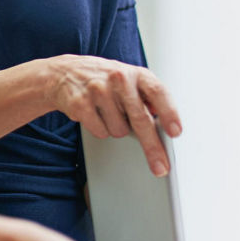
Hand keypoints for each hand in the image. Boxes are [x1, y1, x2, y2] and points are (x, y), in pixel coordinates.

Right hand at [41, 54, 181, 175]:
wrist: (64, 73)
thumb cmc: (106, 80)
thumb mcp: (131, 80)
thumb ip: (149, 96)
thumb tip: (166, 119)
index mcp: (137, 74)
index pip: (158, 93)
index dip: (169, 113)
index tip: (175, 132)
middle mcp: (119, 79)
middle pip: (141, 119)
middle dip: (152, 147)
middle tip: (161, 167)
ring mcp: (98, 90)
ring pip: (120, 131)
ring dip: (117, 129)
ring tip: (109, 112)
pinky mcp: (80, 103)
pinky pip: (101, 132)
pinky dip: (101, 129)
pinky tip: (95, 114)